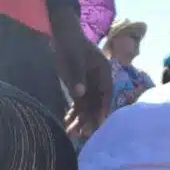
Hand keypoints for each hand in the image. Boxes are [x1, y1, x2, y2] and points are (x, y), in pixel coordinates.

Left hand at [51, 9, 111, 133]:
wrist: (63, 34)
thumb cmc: (70, 44)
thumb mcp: (73, 58)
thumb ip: (76, 76)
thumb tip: (79, 95)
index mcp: (103, 71)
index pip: (106, 93)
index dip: (103, 108)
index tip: (99, 122)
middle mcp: (99, 80)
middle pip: (97, 103)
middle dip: (90, 119)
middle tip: (83, 134)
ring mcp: (89, 85)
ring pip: (87, 106)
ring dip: (80, 120)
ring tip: (72, 134)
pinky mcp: (79, 88)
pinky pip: (78, 104)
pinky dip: (73, 114)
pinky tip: (67, 124)